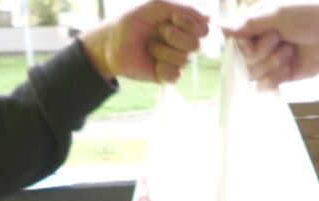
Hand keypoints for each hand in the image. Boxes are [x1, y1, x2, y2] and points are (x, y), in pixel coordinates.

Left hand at [81, 0, 210, 82]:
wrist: (110, 44)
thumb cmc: (131, 22)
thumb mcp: (155, 6)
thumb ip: (183, 8)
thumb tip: (209, 18)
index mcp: (183, 25)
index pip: (203, 28)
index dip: (191, 24)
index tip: (173, 18)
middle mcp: (182, 42)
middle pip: (196, 45)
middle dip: (174, 37)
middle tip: (158, 32)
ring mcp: (175, 60)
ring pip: (184, 59)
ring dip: (162, 51)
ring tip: (149, 47)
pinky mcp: (167, 75)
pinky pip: (175, 74)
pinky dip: (161, 67)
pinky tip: (152, 63)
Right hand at [223, 4, 318, 89]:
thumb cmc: (310, 15)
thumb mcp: (277, 13)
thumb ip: (248, 22)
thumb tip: (218, 26)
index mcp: (258, 23)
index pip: (234, 41)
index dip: (241, 44)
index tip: (252, 39)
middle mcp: (262, 42)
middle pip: (243, 59)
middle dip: (262, 51)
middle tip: (280, 40)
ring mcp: (272, 60)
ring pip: (254, 73)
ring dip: (272, 63)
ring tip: (291, 52)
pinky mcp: (284, 76)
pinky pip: (265, 85)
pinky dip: (275, 78)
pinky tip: (288, 68)